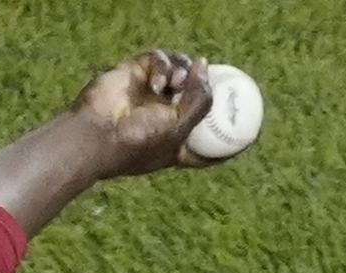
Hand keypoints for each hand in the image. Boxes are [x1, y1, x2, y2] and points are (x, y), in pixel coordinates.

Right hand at [69, 49, 221, 176]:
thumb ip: (201, 100)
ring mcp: (148, 93)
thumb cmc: (137, 140)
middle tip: (207, 80)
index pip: (206, 135)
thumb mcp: (180, 127)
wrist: (96, 134)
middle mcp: (163, 115)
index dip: (226, 131)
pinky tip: (157, 84)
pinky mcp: (135, 73)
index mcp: (175, 141)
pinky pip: (158, 59)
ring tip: (178, 82)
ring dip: (184, 73)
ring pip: (181, 70)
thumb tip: (206, 67)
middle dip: (204, 86)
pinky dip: (162, 67)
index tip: (249, 130)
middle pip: (196, 94)